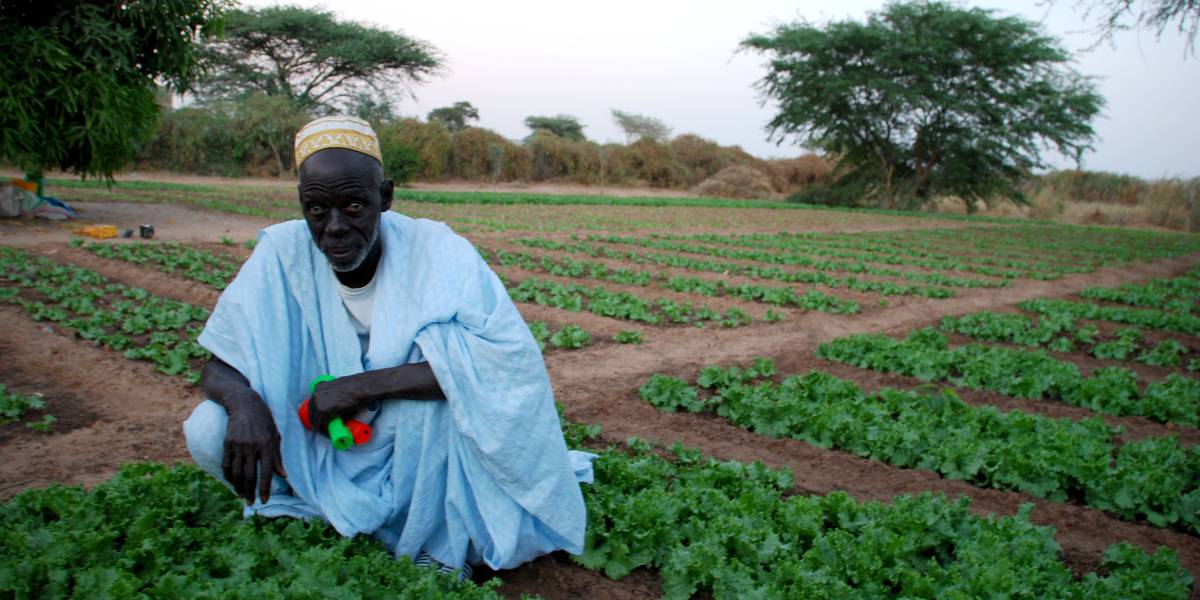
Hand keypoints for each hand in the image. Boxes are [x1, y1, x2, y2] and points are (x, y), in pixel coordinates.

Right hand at [222, 389, 286, 504]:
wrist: (244, 404)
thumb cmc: (264, 421)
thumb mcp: (275, 436)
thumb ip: (278, 457)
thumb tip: (283, 476)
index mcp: (267, 445)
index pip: (267, 471)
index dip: (265, 488)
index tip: (264, 501)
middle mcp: (252, 446)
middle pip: (250, 475)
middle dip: (250, 492)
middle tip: (251, 504)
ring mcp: (238, 445)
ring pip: (237, 472)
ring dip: (239, 487)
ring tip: (242, 496)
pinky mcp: (227, 443)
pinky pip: (226, 464)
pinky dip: (229, 476)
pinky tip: (232, 483)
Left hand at [309, 376, 370, 437]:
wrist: (362, 387)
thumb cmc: (356, 389)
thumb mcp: (341, 393)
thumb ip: (334, 401)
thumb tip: (334, 415)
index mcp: (318, 387)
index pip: (313, 405)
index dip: (316, 415)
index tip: (321, 422)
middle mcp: (315, 394)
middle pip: (312, 413)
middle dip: (317, 423)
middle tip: (325, 430)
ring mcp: (318, 402)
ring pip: (315, 420)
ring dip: (321, 429)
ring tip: (328, 434)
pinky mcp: (323, 410)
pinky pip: (322, 424)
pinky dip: (325, 431)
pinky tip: (330, 435)